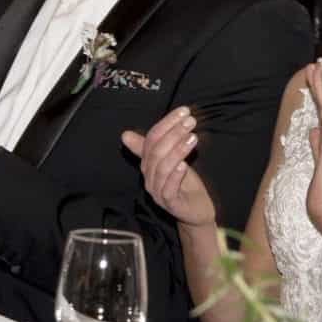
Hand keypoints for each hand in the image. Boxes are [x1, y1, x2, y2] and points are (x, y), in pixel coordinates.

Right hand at [120, 105, 215, 227]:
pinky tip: (184, 165)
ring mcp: (158, 192)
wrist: (195, 210)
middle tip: (190, 122)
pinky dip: (175, 175)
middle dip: (173, 133)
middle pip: (156, 152)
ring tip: (192, 137)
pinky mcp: (170, 204)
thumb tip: (125, 134)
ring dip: (178, 150)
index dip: (166, 124)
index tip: (183, 111)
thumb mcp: (170, 160)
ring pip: (162, 168)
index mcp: (147, 164)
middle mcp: (149, 177)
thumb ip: (154, 146)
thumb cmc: (183, 183)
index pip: (151, 139)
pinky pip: (168, 189)